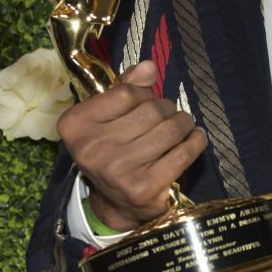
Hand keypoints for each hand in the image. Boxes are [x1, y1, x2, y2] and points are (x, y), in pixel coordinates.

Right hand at [57, 60, 206, 230]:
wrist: (117, 204)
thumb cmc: (114, 149)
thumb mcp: (110, 115)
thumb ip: (127, 86)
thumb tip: (149, 67)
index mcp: (75, 124)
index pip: (127, 92)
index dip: (144, 94)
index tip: (146, 104)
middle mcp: (91, 148)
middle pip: (151, 110)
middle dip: (168, 109)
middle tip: (169, 117)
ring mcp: (117, 170)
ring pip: (170, 128)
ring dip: (184, 123)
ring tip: (183, 126)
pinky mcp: (143, 188)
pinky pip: (183, 152)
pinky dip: (195, 141)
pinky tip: (195, 139)